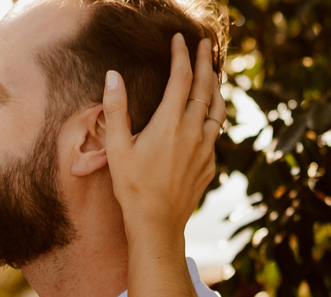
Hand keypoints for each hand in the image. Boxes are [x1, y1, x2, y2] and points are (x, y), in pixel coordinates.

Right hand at [104, 34, 225, 236]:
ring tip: (213, 76)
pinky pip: (215, 134)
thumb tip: (112, 76)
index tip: (179, 39)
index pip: (181, 77)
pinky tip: (208, 118)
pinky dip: (213, 118)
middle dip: (205, 62)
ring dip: (215, 89)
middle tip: (205, 44)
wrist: (157, 224)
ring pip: (218, 110)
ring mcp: (206, 149)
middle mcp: (194, 132)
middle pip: (205, 87)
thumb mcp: (117, 147)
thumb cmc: (133, 187)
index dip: (181, 55)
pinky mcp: (210, 165)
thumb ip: (116, 109)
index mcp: (171, 123)